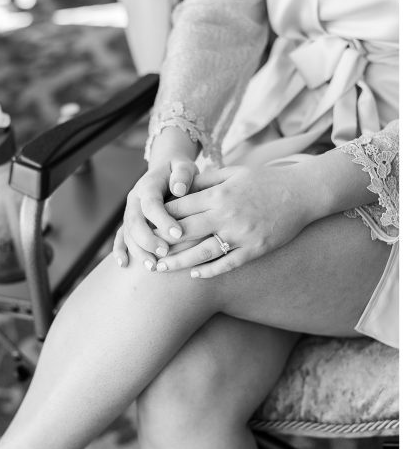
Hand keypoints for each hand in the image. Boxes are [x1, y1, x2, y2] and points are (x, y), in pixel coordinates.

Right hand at [113, 157, 198, 269]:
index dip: (162, 220)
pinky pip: (121, 236)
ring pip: (128, 233)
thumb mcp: (183, 166)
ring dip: (138, 250)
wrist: (166, 170)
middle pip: (134, 221)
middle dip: (148, 239)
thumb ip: (182, 174)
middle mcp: (134, 199)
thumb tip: (179, 189)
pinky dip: (120, 250)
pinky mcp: (129, 222)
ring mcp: (130, 211)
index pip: (151, 204)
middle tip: (165, 253)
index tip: (178, 234)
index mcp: (147, 185)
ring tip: (153, 266)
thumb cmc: (179, 171)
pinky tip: (124, 264)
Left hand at [155, 163, 316, 277]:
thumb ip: (206, 179)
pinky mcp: (256, 248)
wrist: (305, 192)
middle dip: (160, 243)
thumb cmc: (265, 180)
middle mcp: (227, 214)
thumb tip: (178, 185)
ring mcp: (242, 234)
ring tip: (160, 268)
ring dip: (178, 262)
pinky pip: (229, 263)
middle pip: (184, 231)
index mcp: (219, 194)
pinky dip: (210, 270)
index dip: (159, 217)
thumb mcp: (233, 172)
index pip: (179, 207)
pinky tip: (195, 275)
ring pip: (202, 252)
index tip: (143, 225)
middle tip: (143, 251)